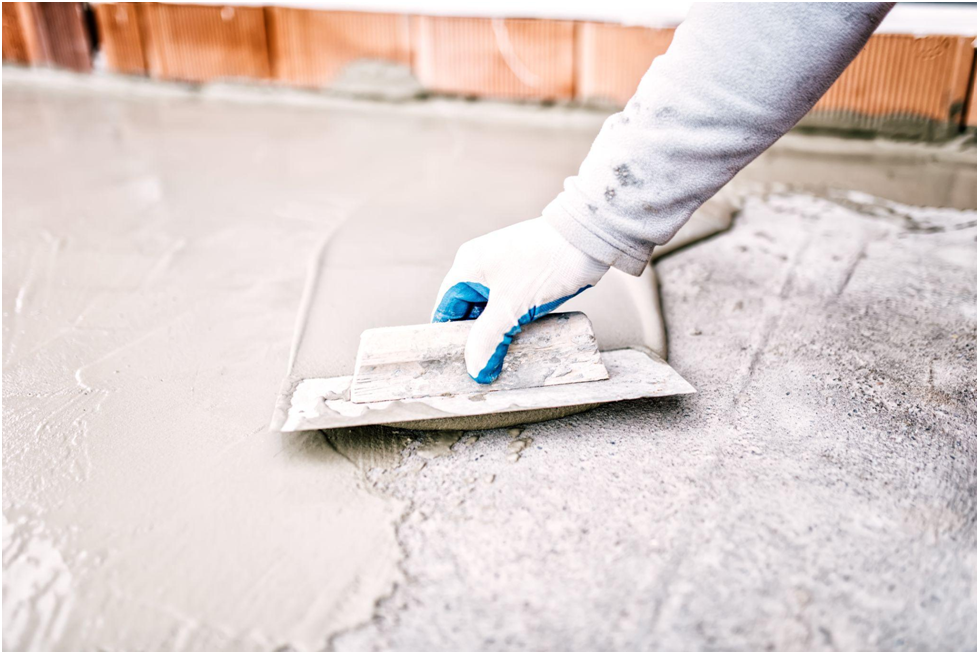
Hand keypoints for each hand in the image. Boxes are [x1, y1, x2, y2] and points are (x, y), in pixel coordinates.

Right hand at [432, 218, 609, 382]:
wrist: (589, 239)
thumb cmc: (546, 264)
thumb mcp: (511, 308)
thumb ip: (488, 341)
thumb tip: (476, 371)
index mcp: (468, 266)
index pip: (445, 308)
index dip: (447, 337)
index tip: (455, 363)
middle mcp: (481, 265)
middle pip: (467, 310)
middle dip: (474, 337)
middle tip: (481, 365)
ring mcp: (504, 269)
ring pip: (491, 309)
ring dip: (495, 331)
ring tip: (500, 357)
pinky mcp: (525, 275)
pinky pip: (510, 304)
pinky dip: (511, 322)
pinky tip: (519, 340)